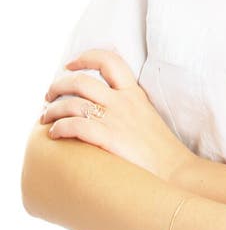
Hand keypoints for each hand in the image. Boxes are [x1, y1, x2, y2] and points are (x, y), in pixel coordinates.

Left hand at [41, 49, 190, 180]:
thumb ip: (128, 107)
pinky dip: (59, 127)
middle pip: (81, 80)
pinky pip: (75, 125)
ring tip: (45, 118)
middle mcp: (123, 101)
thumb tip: (103, 108)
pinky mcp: (109, 138)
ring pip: (73, 102)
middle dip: (58, 85)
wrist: (175, 172)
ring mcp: (116, 119)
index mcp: (134, 93)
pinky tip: (54, 134)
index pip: (109, 60)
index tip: (70, 65)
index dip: (86, 57)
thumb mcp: (146, 116)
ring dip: (52, 109)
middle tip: (49, 95)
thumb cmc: (160, 152)